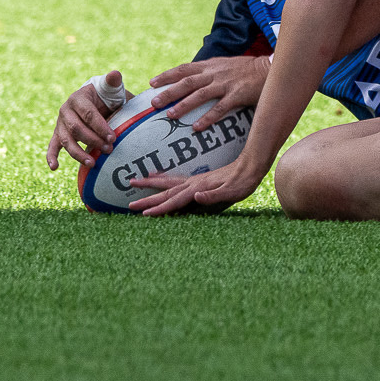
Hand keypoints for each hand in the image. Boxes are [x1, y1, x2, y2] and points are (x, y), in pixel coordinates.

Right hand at [46, 71, 119, 168]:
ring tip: (92, 163)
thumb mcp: (110, 87)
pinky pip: (52, 146)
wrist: (95, 100)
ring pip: (66, 140)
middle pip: (77, 128)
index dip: (100, 126)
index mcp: (78, 98)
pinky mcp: (58, 134)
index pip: (88, 114)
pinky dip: (51, 157)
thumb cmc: (105, 95)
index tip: (113, 137)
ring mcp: (60, 123)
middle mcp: (65, 110)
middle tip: (109, 149)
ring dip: (78, 153)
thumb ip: (112, 81)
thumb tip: (115, 74)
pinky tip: (54, 167)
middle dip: (93, 140)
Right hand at [128, 160, 262, 216]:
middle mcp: (193, 183)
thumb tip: (197, 196)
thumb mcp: (232, 192)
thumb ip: (214, 195)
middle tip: (129, 205)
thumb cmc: (242, 182)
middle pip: (166, 193)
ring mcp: (194, 180)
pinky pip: (175, 179)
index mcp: (198, 188)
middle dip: (147, 199)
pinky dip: (162, 178)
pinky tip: (156, 176)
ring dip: (150, 185)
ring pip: (167, 183)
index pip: (175, 201)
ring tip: (133, 182)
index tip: (144, 214)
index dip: (160, 209)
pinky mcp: (197, 179)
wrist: (250, 166)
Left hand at [148, 55, 269, 129]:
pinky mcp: (238, 94)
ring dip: (184, 105)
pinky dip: (208, 117)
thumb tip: (191, 81)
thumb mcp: (225, 65)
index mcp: (211, 66)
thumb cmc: (247, 70)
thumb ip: (209, 72)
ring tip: (170, 116)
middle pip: (187, 82)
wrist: (272, 69)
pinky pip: (220, 107)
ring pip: (200, 94)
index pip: (184, 69)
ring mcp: (227, 83)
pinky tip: (196, 127)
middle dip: (169, 92)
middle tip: (154, 103)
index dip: (167, 75)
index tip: (151, 84)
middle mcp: (216, 73)